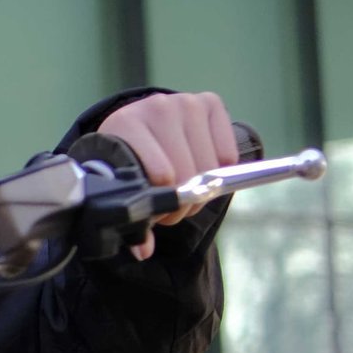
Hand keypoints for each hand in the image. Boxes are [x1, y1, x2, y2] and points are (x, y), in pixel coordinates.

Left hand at [96, 92, 239, 259]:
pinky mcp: (210, 103)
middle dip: (183, 200)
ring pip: (211, 167)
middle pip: (188, 173)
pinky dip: (220, 170)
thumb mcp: (124, 183)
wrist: (139, 126)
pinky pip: (228, 154)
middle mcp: (157, 107)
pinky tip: (201, 168)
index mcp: (127, 124)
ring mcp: (186, 102)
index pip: (162, 174)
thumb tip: (143, 250)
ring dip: (202, 188)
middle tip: (172, 206)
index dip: (165, 203)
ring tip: (184, 188)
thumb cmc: (129, 159)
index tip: (158, 213)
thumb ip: (134, 216)